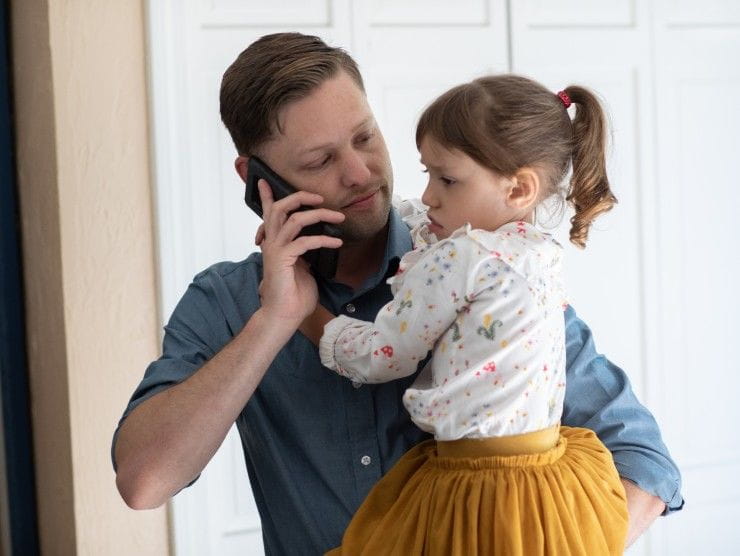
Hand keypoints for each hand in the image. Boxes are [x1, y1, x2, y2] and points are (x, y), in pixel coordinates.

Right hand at [256, 179, 343, 324]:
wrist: (284, 316)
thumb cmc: (294, 295)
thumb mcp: (302, 267)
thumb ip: (304, 252)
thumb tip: (317, 241)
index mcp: (275, 243)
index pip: (269, 214)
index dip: (268, 197)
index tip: (265, 181)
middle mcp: (272, 243)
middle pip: (280, 208)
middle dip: (300, 197)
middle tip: (319, 197)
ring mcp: (276, 250)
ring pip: (294, 219)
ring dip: (319, 215)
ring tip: (339, 217)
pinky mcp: (282, 259)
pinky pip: (305, 241)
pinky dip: (323, 239)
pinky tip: (337, 243)